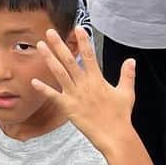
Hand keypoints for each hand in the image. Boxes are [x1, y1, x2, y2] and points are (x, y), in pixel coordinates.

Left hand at [32, 27, 133, 154]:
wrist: (115, 137)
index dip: (84, 41)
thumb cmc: (121, 116)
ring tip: (40, 46)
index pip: (89, 56)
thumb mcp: (127, 93)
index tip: (78, 28)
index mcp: (97, 80)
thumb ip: (127, 75)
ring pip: (59, 73)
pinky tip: (34, 81)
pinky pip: (54, 96)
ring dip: (49, 59)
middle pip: (69, 61)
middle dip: (59, 45)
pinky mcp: (68, 107)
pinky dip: (43, 89)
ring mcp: (75, 95)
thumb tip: (132, 60)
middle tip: (49, 32)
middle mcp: (84, 85)